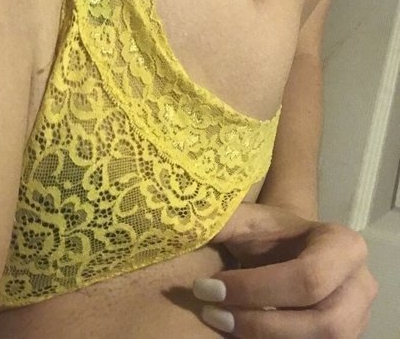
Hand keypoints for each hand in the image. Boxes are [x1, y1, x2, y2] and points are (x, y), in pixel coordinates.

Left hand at [193, 204, 377, 337]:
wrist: (288, 248)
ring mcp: (358, 317)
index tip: (206, 288)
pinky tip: (242, 331)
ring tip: (222, 322)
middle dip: (259, 322)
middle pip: (322, 321)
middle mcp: (361, 283)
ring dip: (266, 338)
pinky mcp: (343, 338)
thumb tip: (187, 226)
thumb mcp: (244, 222)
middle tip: (212, 313)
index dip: (255, 289)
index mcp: (343, 245)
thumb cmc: (266, 233)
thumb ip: (220, 222)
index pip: (307, 277)